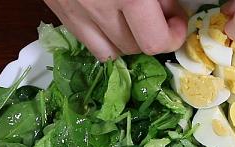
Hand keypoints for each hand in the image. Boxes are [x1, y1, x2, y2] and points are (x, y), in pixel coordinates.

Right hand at [43, 0, 187, 60]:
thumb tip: (169, 11)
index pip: (154, 42)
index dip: (172, 35)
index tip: (176, 19)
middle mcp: (99, 8)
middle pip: (134, 47)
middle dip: (152, 34)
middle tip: (157, 11)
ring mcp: (74, 11)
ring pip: (109, 51)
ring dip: (127, 40)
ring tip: (133, 19)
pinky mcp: (58, 8)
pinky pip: (85, 40)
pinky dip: (102, 36)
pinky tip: (110, 16)